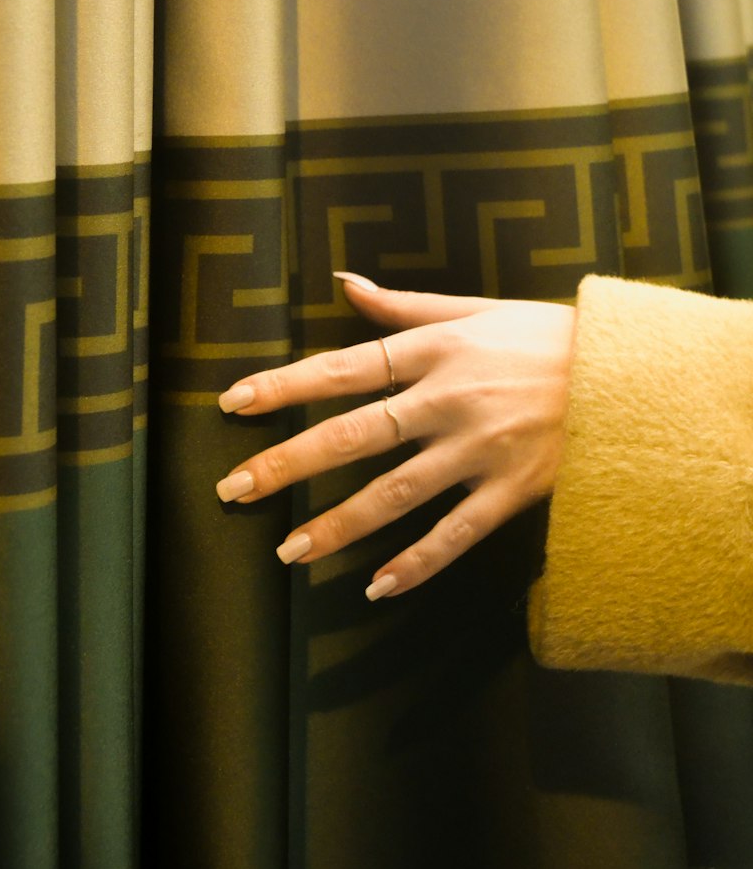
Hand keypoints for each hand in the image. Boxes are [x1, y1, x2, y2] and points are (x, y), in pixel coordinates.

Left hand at [216, 272, 575, 600]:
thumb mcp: (478, 310)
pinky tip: (377, 585)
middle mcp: (450, 399)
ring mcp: (481, 449)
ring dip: (338, 524)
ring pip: (396, 493)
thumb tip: (344, 284)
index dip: (286, 385)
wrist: (633, 375)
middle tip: (233, 488)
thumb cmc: (549, 337)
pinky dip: (417, 562)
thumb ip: (404, 306)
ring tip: (288, 550)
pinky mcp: (514, 489)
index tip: (234, 403)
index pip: (345, 368)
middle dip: (289, 462)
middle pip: (354, 434)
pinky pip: (456, 533)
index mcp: (436, 349)